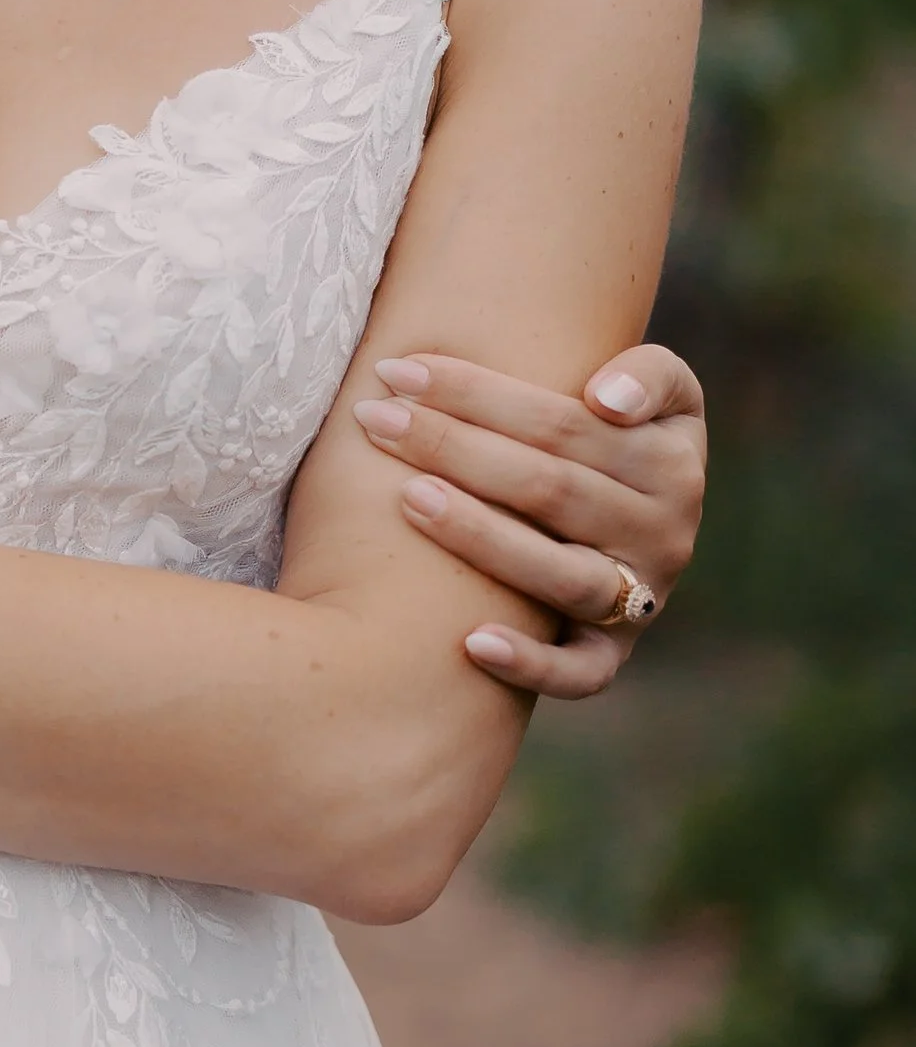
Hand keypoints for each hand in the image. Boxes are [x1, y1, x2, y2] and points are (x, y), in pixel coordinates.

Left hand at [352, 343, 704, 698]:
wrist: (649, 522)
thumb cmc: (624, 437)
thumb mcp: (665, 393)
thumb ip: (649, 374)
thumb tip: (605, 400)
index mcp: (673, 462)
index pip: (564, 424)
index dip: (480, 394)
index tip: (400, 372)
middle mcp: (664, 535)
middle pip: (548, 488)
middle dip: (454, 447)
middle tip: (375, 420)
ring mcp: (640, 601)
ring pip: (557, 574)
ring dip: (481, 537)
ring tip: (407, 497)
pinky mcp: (612, 656)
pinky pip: (579, 674)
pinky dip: (531, 664)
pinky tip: (471, 643)